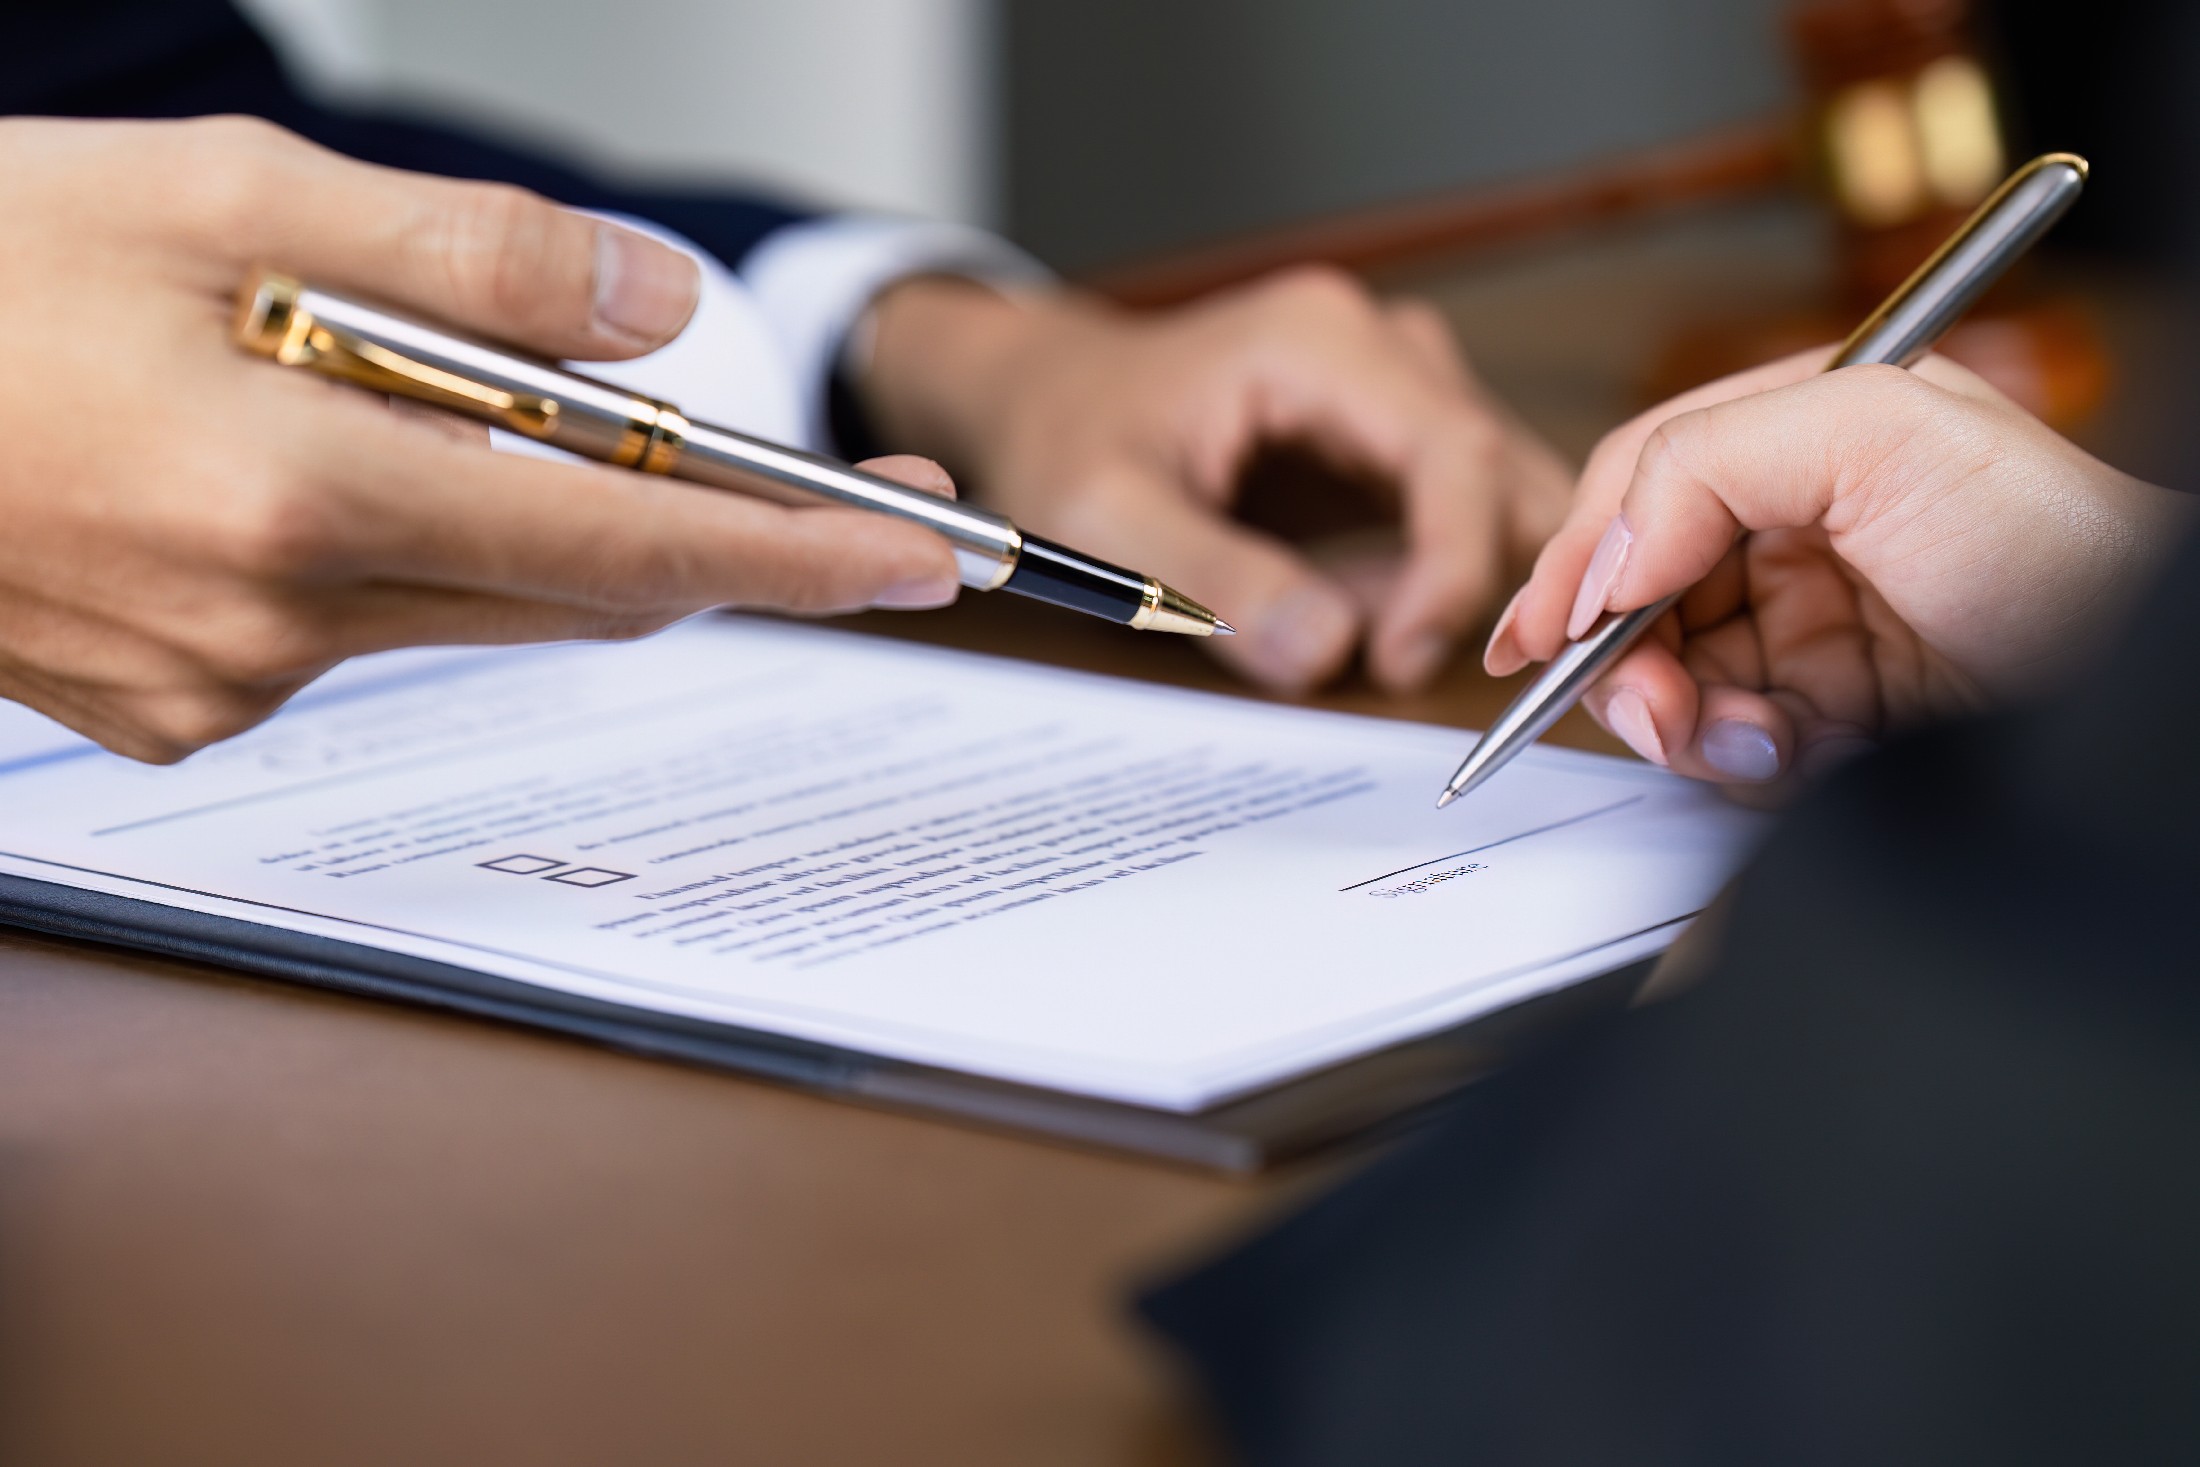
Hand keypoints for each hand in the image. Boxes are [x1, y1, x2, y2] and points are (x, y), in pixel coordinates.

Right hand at [0, 117, 961, 762]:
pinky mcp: (180, 714)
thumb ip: (467, 261)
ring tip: (471, 403)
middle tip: (846, 496)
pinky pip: (362, 634)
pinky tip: (304, 466)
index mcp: (296, 491)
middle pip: (583, 593)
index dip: (798, 548)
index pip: (628, 537)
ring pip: (477, 609)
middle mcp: (273, 623)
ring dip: (541, 522)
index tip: (923, 551)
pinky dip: (399, 549)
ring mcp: (222, 688)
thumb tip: (659, 319)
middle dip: (725, 544)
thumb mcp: (221, 195)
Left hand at [857, 268, 1571, 692]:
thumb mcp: (1102, 516)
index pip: (1455, 452)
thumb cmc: (1064, 438)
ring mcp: (1401, 386)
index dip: (1455, 569)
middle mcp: (1383, 347)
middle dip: (1469, 586)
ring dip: (1449, 588)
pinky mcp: (1398, 436)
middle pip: (1504, 474)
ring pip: (1502, 501)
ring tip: (1342, 624)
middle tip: (1384, 663)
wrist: (1048, 396)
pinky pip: (1466, 518)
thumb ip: (1212, 579)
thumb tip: (1328, 649)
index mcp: (1320, 340)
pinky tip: (1342, 600)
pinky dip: (1429, 582)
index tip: (1400, 662)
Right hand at [1486, 348, 2190, 790]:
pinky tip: (1787, 755)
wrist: (2145, 669)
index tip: (1543, 633)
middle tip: (1646, 703)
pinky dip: (1738, 762)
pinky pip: (1731, 744)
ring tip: (1744, 736)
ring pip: (1673, 678)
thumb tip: (1599, 561)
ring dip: (1684, 719)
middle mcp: (1793, 525)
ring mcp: (1810, 622)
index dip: (1576, 557)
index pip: (1639, 484)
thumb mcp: (1877, 431)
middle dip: (1621, 656)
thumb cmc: (2056, 537)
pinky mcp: (1832, 712)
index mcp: (1797, 436)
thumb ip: (1706, 460)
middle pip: (1636, 593)